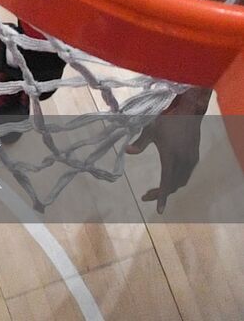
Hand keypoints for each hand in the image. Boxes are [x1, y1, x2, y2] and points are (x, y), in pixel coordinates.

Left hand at [126, 87, 208, 212]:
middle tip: (146, 196)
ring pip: (181, 181)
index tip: (159, 210)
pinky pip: (186, 175)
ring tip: (155, 191)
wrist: (189, 111)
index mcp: (171, 157)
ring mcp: (191, 160)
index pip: (167, 183)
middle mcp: (183, 162)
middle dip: (161, 194)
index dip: (162, 197)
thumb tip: (127, 151)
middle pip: (174, 185)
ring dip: (169, 188)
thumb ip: (139, 142)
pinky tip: (168, 178)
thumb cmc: (167, 119)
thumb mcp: (150, 129)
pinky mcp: (194, 157)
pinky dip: (176, 180)